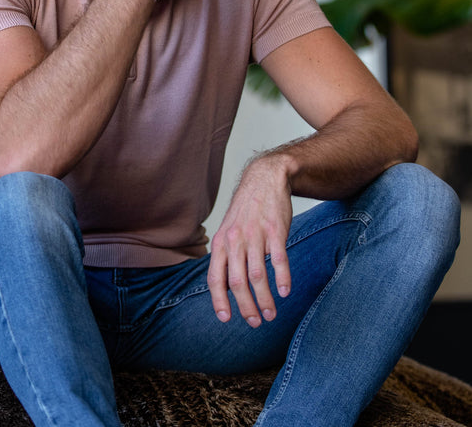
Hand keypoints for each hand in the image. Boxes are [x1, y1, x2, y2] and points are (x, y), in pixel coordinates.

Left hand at [207, 157, 292, 326]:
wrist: (265, 179)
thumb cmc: (246, 211)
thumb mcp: (228, 230)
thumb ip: (226, 257)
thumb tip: (224, 289)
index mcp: (221, 243)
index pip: (215, 278)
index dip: (219, 301)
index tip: (226, 319)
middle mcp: (235, 240)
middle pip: (237, 282)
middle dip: (245, 306)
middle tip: (255, 322)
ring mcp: (255, 235)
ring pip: (258, 275)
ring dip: (265, 299)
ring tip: (271, 314)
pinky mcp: (275, 230)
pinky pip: (278, 259)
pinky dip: (282, 278)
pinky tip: (285, 292)